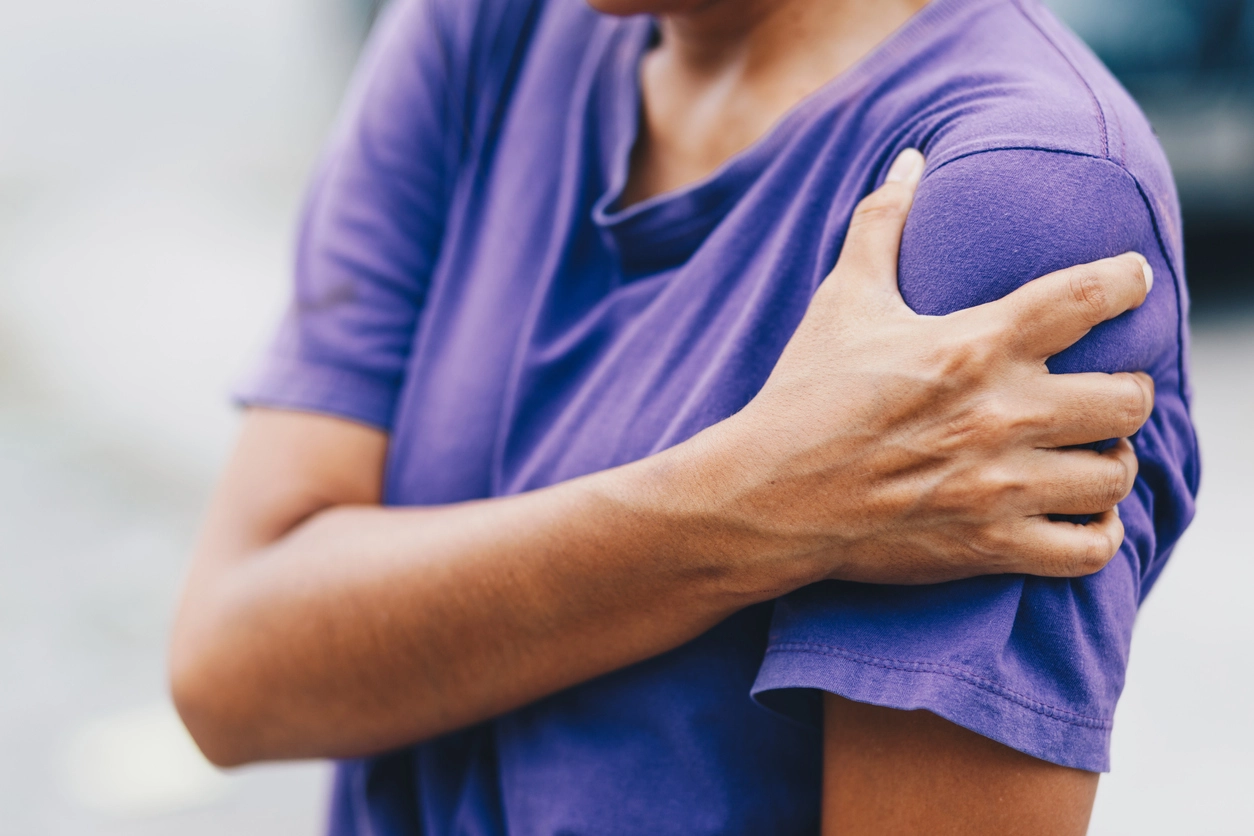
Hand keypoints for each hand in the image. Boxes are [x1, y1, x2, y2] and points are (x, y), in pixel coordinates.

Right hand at [705, 149, 1153, 584]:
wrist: (766, 496)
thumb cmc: (803, 395)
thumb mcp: (841, 302)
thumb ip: (881, 224)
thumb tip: (908, 158)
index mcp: (972, 345)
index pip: (1088, 296)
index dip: (1127, 281)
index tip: (1132, 281)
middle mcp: (998, 414)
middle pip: (1129, 397)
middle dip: (1128, 390)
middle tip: (1102, 390)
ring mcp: (997, 485)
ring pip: (1117, 473)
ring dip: (1111, 459)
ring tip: (1088, 451)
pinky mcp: (988, 545)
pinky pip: (1089, 549)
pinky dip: (1098, 531)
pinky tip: (1078, 511)